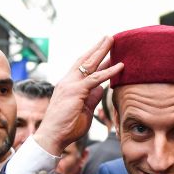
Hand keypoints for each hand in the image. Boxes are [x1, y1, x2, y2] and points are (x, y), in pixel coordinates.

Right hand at [33, 36, 123, 155]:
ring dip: (102, 51)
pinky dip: (109, 72)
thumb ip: (92, 97)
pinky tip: (120, 66)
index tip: (105, 50)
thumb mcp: (84, 110)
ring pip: (89, 64)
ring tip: (113, 40)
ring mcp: (71, 85)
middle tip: (109, 37)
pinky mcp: (76, 91)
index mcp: (69, 85)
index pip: (82, 67)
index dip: (93, 57)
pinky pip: (95, 79)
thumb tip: (101, 88)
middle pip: (85, 60)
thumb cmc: (67, 126)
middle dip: (98, 48)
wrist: (53, 137)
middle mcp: (68, 81)